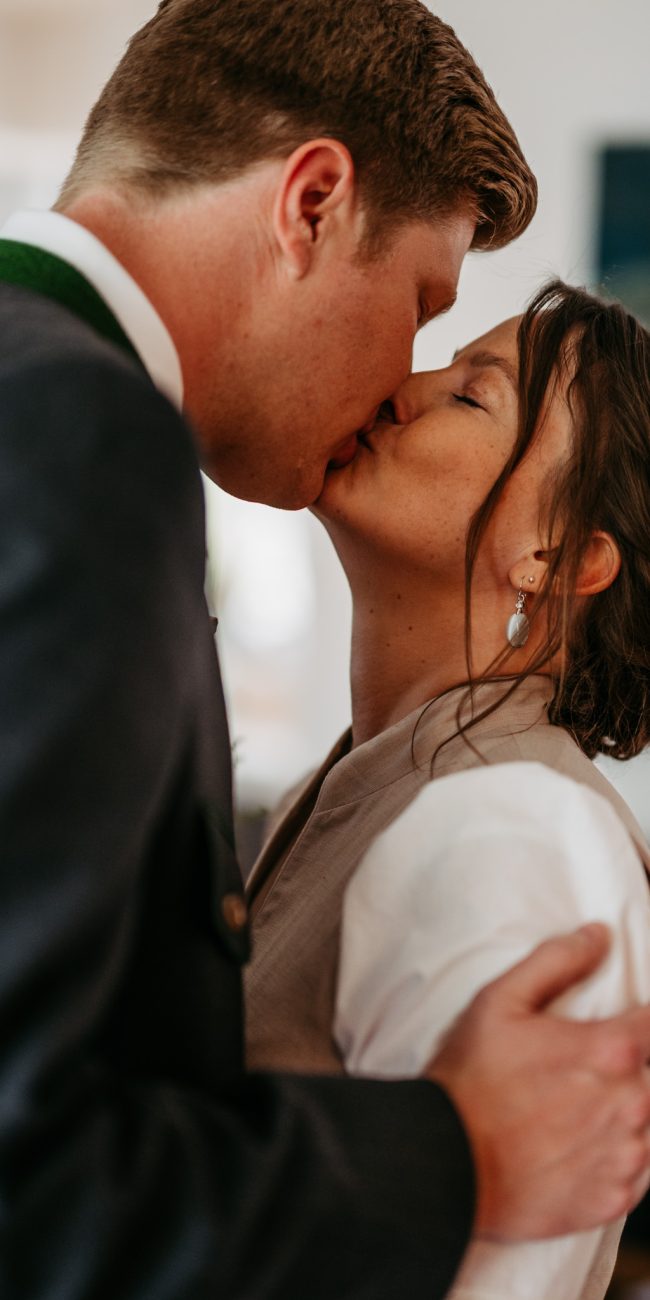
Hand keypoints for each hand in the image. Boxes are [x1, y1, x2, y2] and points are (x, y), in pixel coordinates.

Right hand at [428, 923, 649, 1239]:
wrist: (444, 1164)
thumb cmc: (469, 1083)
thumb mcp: (500, 1001)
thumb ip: (556, 962)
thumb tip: (597, 937)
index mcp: (609, 1051)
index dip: (638, 1022)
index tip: (620, 1027)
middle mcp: (629, 1104)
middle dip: (628, 1069)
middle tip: (582, 1073)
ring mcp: (624, 1156)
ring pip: (649, 1123)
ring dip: (626, 1114)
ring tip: (578, 1111)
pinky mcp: (612, 1199)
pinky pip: (639, 1171)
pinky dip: (619, 1157)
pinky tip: (580, 1146)